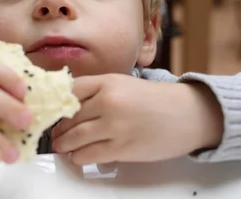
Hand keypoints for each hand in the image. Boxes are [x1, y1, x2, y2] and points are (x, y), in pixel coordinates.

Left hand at [51, 74, 223, 164]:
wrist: (187, 115)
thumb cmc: (158, 100)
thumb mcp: (125, 84)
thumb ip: (99, 91)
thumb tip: (70, 106)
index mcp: (108, 82)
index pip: (70, 91)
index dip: (58, 104)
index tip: (53, 112)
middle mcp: (108, 101)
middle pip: (68, 117)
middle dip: (58, 128)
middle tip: (55, 134)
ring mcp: (114, 126)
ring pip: (74, 138)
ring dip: (64, 145)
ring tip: (62, 146)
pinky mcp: (121, 148)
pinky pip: (88, 154)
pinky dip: (78, 157)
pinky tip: (78, 156)